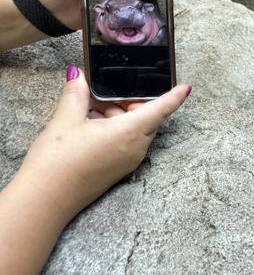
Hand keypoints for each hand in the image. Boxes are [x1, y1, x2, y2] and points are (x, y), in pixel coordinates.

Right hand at [15, 67, 190, 220]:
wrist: (47, 199)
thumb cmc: (57, 161)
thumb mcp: (66, 119)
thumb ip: (77, 93)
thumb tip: (79, 75)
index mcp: (130, 132)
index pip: (161, 109)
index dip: (174, 96)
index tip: (186, 87)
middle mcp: (136, 148)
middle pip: (147, 118)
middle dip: (132, 101)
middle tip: (109, 90)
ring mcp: (129, 161)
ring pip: (136, 130)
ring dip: (120, 115)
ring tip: (91, 106)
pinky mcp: (119, 169)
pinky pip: (127, 142)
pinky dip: (116, 129)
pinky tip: (91, 123)